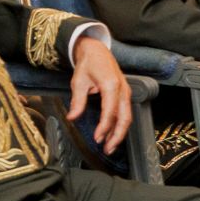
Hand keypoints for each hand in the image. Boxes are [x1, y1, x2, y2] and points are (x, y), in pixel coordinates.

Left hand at [68, 35, 130, 153]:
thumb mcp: (78, 81)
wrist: (96, 50)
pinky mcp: (124, 94)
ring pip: (127, 117)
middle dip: (117, 135)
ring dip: (119, 133)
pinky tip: (111, 133)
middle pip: (125, 117)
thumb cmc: (88, 64)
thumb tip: (72, 118)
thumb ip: (77, 101)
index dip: (104, 127)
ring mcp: (126, 92)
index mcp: (111, 85)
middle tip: (107, 149)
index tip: (97, 138)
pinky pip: (125, 112)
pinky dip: (119, 125)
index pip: (110, 111)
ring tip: (109, 146)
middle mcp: (122, 89)